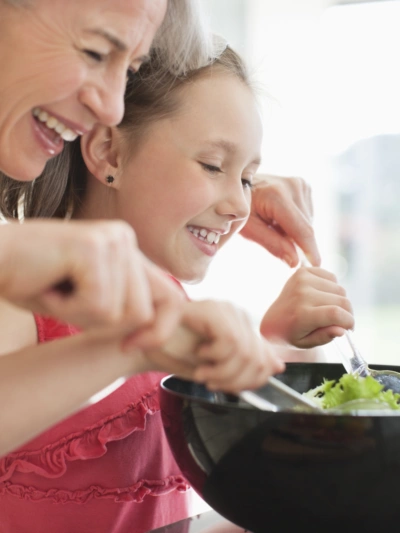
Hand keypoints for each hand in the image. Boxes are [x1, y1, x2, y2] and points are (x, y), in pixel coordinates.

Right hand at [0, 220, 183, 340]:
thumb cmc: (32, 282)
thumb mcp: (88, 300)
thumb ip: (123, 306)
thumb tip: (155, 332)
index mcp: (127, 248)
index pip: (170, 298)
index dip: (159, 331)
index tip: (129, 347)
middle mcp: (125, 238)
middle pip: (143, 312)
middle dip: (103, 324)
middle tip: (65, 301)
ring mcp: (113, 239)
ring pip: (121, 313)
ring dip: (81, 316)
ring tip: (55, 289)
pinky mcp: (94, 248)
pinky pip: (98, 306)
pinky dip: (68, 309)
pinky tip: (48, 285)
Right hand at [159, 300, 285, 393]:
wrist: (142, 343)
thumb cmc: (176, 353)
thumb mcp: (216, 367)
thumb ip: (246, 366)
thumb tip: (279, 365)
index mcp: (241, 327)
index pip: (266, 358)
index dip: (252, 380)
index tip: (228, 387)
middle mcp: (238, 314)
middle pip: (259, 359)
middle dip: (236, 381)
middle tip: (212, 382)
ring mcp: (226, 309)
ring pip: (246, 353)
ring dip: (223, 373)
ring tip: (204, 372)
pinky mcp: (214, 310)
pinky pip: (231, 343)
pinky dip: (215, 359)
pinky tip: (200, 356)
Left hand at [240, 174, 320, 266]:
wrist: (238, 186)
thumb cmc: (240, 209)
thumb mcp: (249, 229)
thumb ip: (272, 244)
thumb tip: (295, 262)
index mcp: (277, 196)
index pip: (301, 229)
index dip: (310, 250)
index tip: (318, 266)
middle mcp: (293, 186)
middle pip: (306, 228)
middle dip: (295, 241)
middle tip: (273, 238)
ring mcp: (300, 184)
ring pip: (308, 223)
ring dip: (294, 231)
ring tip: (272, 224)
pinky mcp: (304, 185)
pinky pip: (306, 215)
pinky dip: (295, 222)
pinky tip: (279, 217)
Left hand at [260, 266, 354, 347]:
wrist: (272, 321)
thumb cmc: (291, 335)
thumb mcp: (306, 343)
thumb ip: (325, 337)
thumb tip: (342, 330)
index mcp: (302, 314)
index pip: (336, 313)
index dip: (349, 321)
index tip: (350, 328)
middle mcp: (302, 294)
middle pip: (342, 300)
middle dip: (347, 313)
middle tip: (341, 321)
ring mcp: (302, 280)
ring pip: (340, 289)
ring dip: (340, 301)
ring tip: (329, 309)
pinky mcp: (302, 272)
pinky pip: (332, 277)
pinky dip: (332, 288)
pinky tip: (323, 297)